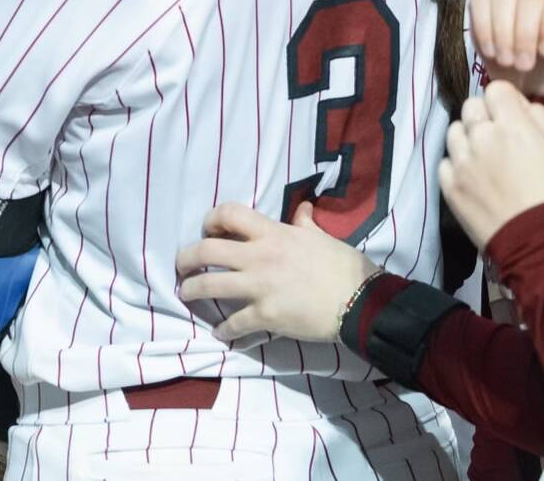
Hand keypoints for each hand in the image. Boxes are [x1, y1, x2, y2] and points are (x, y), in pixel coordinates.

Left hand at [174, 203, 377, 341]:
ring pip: (210, 285)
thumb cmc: (344, 266)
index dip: (211, 219)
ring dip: (192, 291)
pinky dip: (224, 330)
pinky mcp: (266, 315)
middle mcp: (259, 257)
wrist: (361, 302)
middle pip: (206, 250)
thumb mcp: (322, 238)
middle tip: (182, 267)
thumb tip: (304, 209)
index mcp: (273, 233)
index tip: (207, 229)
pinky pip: (234, 324)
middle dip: (186, 258)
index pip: (229, 213)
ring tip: (186, 294)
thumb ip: (305, 224)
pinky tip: (220, 333)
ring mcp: (259, 287)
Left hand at [438, 83, 543, 249]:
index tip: (511, 116)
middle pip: (471, 107)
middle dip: (484, 116)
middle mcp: (481, 137)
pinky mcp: (448, 184)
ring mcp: (461, 161)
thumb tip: (520, 105)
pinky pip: (445, 161)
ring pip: (454, 131)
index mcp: (512, 125)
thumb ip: (539, 118)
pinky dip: (456, 165)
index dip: (504, 101)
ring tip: (484, 158)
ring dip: (468, 138)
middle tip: (499, 138)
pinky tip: (474, 177)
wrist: (540, 240)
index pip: (495, 90)